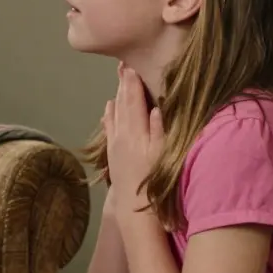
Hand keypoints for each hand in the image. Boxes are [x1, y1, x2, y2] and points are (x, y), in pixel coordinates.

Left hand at [104, 62, 163, 213]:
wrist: (135, 208)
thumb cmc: (155, 183)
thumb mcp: (163, 157)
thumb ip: (160, 131)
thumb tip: (157, 108)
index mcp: (137, 133)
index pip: (134, 102)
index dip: (133, 83)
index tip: (132, 66)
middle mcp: (123, 136)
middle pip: (122, 103)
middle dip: (123, 83)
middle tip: (122, 64)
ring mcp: (116, 144)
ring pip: (115, 113)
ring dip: (117, 94)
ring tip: (118, 78)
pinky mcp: (112, 153)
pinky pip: (109, 126)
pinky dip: (109, 113)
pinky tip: (109, 105)